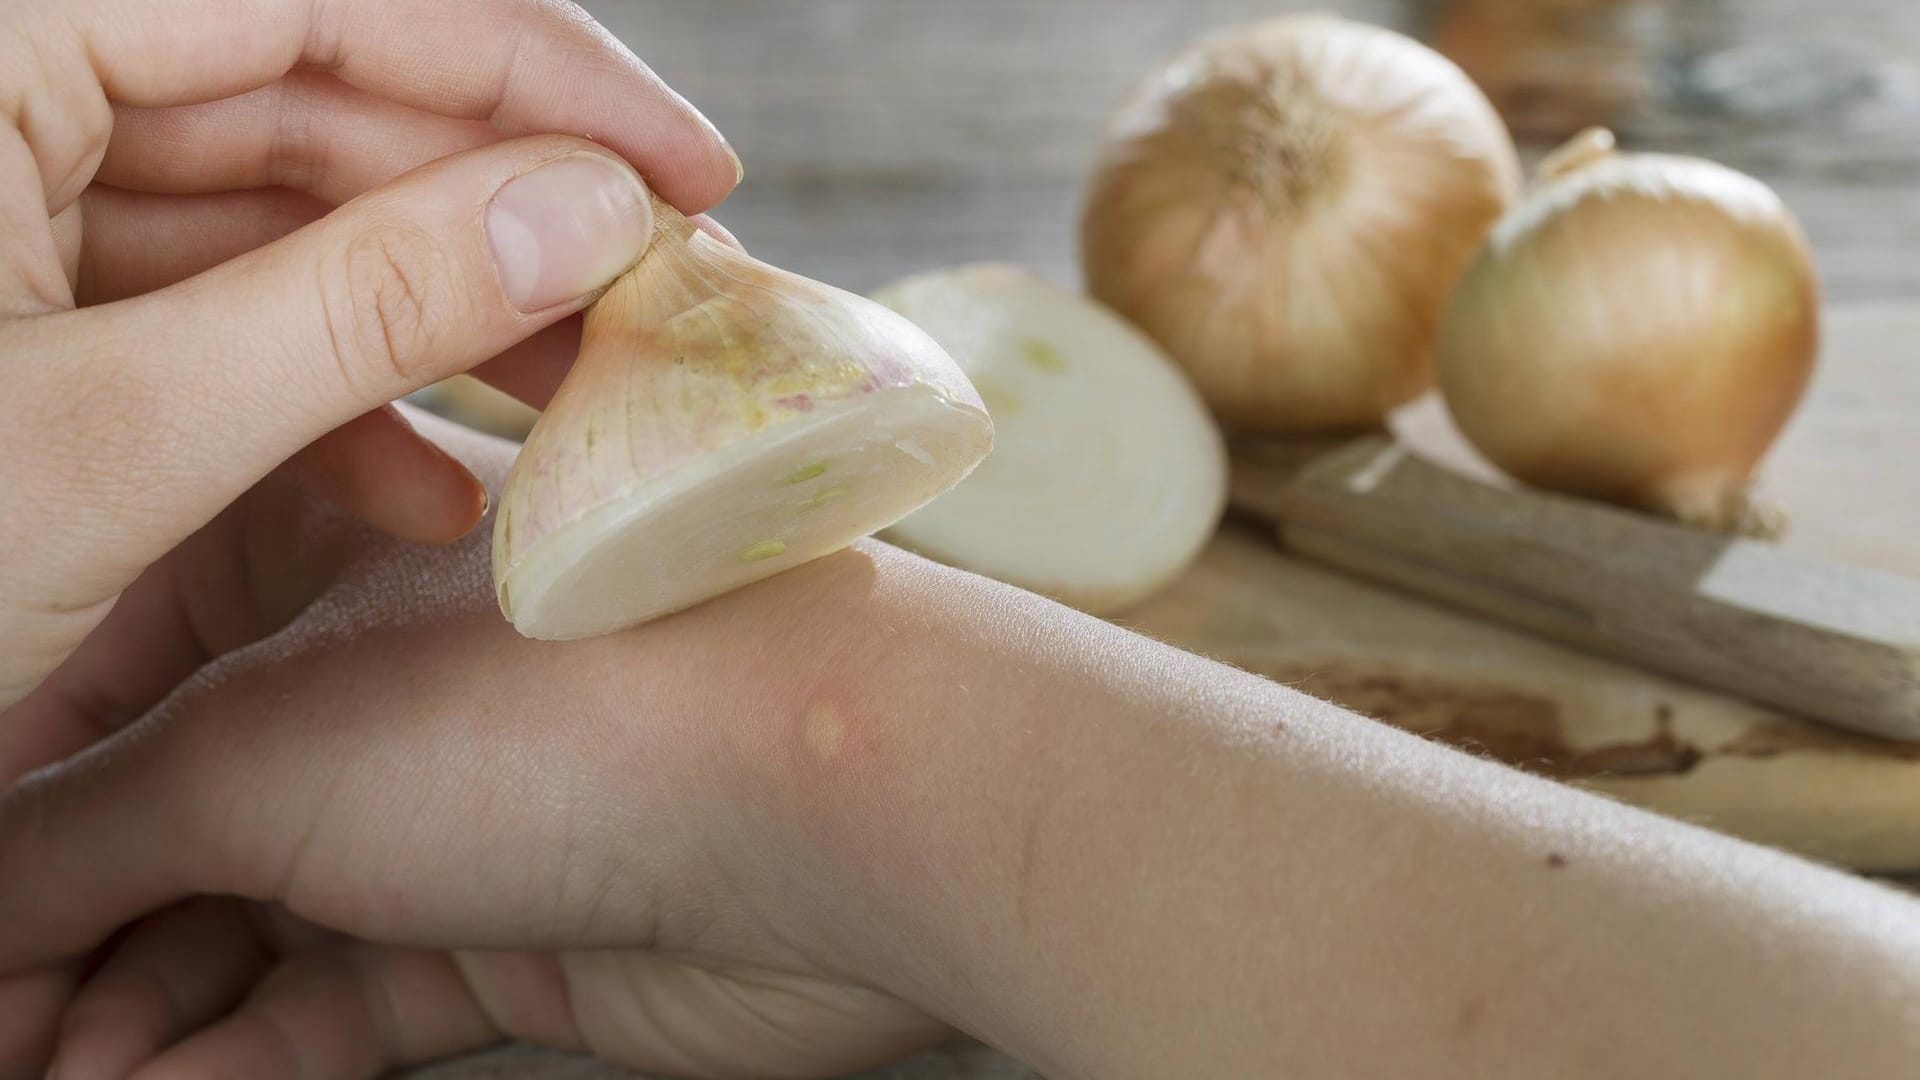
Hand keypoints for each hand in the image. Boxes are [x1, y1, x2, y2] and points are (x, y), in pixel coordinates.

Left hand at [0, 0, 738, 1068]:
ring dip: (438, 314)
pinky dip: (329, 396)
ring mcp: (8, 214)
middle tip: (652, 288)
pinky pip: (214, 316)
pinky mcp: (27, 323)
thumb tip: (590, 210)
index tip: (686, 167)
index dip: (529, 72)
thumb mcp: (110, 443)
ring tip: (576, 397)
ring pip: (279, 217)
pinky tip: (425, 490)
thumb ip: (355, 308)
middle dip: (498, 207)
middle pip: (312, 100)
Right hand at [1, 415, 950, 1079]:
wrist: (828, 812)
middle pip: (169, 817)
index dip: (21, 783)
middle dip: (64, 927)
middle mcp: (383, 690)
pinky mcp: (513, 944)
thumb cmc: (560, 710)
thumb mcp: (256, 748)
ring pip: (245, 926)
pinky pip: (335, 1010)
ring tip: (49, 1072)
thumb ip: (80, 826)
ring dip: (137, 1012)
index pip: (113, 676)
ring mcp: (454, 821)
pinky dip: (237, 1058)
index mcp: (318, 573)